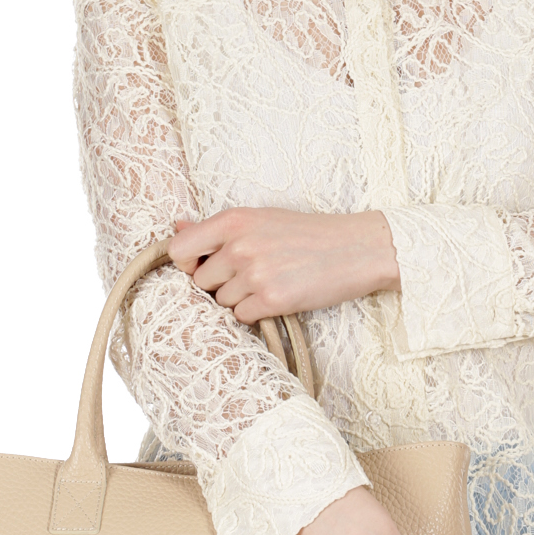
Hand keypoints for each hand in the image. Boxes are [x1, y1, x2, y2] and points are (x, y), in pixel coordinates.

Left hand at [168, 208, 400, 323]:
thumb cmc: (309, 233)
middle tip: (251, 276)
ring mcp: (256, 273)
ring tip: (270, 283)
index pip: (179, 249)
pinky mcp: (273, 299)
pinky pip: (242, 316)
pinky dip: (256, 313)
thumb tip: (176, 227)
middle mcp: (240, 245)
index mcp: (233, 220)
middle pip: (202, 281)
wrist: (357, 248)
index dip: (187, 264)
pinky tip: (278, 297)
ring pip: (222, 301)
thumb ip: (216, 227)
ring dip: (241, 299)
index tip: (204, 266)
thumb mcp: (261, 218)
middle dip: (220, 284)